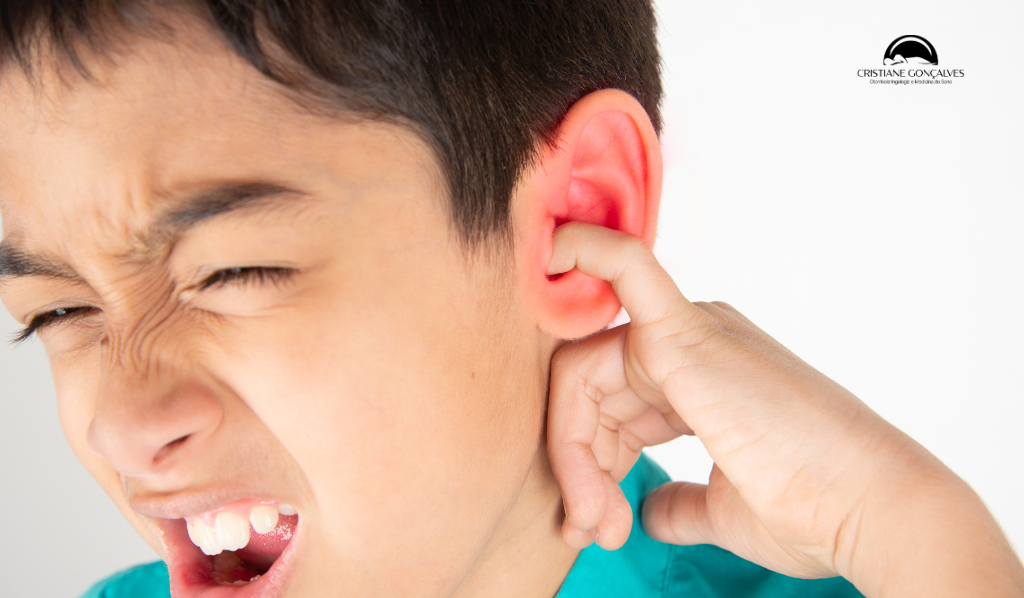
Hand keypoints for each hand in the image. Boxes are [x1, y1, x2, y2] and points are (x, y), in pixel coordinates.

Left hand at [545, 223, 1023, 595]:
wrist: (867, 510)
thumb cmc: (811, 510)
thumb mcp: (724, 509)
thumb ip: (680, 503)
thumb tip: (649, 514)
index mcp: (699, 378)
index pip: (607, 407)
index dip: (589, 467)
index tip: (599, 526)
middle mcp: (692, 345)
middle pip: (586, 389)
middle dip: (576, 466)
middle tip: (589, 529)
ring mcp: (691, 333)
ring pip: (583, 373)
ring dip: (574, 455)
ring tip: (599, 524)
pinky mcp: (688, 331)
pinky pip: (627, 268)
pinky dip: (587, 249)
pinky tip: (552, 247)